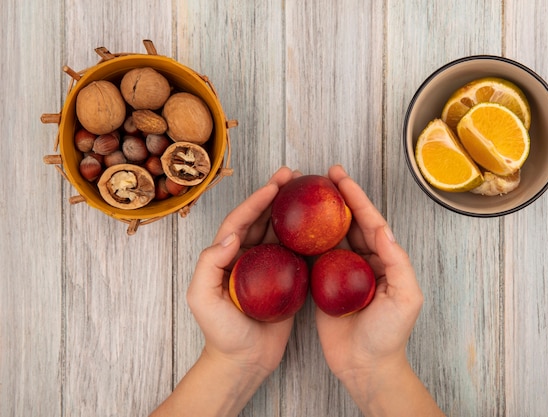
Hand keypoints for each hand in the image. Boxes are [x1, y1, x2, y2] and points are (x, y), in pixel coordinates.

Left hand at [186, 166, 296, 375]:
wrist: (244, 362)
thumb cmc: (220, 332)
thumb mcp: (203, 298)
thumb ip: (210, 264)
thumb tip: (233, 234)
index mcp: (226, 255)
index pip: (240, 220)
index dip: (256, 200)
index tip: (274, 184)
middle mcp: (247, 256)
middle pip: (262, 218)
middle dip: (277, 195)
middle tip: (295, 175)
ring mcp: (268, 267)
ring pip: (280, 231)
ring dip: (292, 210)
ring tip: (308, 192)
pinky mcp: (287, 280)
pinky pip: (296, 252)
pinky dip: (306, 236)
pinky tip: (319, 226)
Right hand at [316, 165, 422, 377]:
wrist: (365, 366)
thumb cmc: (389, 335)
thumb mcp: (405, 297)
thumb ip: (397, 261)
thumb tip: (382, 228)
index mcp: (385, 259)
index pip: (370, 221)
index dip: (355, 198)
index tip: (340, 177)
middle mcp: (363, 261)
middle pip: (348, 223)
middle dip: (336, 198)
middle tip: (321, 176)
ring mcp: (341, 272)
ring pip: (330, 236)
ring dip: (319, 215)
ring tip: (304, 194)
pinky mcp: (322, 285)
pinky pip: (314, 257)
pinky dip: (305, 241)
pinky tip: (294, 226)